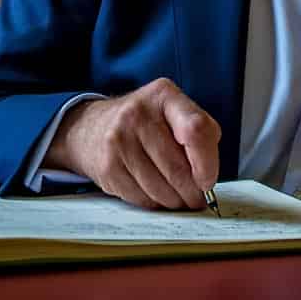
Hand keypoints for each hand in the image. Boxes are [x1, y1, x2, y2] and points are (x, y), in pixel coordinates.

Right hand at [44, 77, 220, 209]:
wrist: (93, 128)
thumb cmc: (145, 123)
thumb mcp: (175, 113)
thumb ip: (201, 135)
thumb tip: (207, 179)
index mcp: (164, 95)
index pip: (196, 130)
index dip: (207, 163)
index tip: (207, 180)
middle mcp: (138, 114)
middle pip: (178, 168)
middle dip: (192, 192)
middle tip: (196, 198)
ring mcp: (119, 140)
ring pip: (160, 189)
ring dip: (174, 201)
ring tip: (177, 197)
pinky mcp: (107, 166)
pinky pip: (142, 198)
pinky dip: (154, 203)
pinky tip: (154, 193)